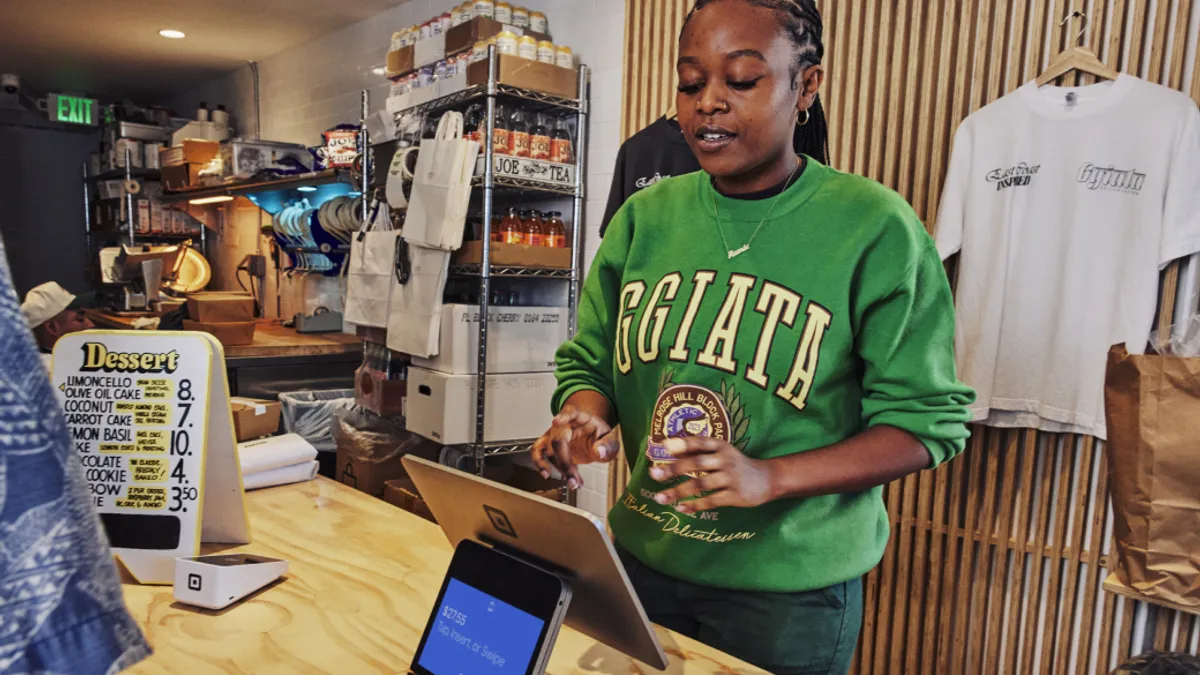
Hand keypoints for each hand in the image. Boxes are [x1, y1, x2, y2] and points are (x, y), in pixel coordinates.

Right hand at [531, 407, 619, 489]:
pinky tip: (547, 474)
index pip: (572, 412)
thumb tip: (599, 452)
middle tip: (573, 480)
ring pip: (548, 449)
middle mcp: (565, 424)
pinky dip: (539, 464)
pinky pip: (537, 452)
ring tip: (571, 482)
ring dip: (557, 468)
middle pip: (558, 439)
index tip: (556, 421)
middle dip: (564, 462)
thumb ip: (607, 445)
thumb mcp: (610, 439)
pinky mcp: (549, 445)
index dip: (563, 416)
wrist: (592, 438)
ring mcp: (554, 434)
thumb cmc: (599, 436)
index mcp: (582, 418)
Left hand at [650, 437, 774, 513]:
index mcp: (721, 446)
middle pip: (696, 463)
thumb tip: (669, 448)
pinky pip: (711, 501)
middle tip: (654, 474)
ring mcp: (730, 478)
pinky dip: (694, 505)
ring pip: (700, 484)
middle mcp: (725, 459)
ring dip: (678, 491)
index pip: (700, 442)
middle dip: (673, 469)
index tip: (663, 446)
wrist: (767, 479)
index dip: (682, 443)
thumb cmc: (736, 464)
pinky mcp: (735, 495)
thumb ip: (699, 451)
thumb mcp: (722, 452)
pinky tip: (680, 508)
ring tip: (659, 498)